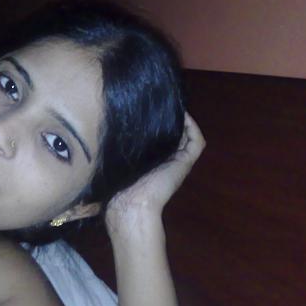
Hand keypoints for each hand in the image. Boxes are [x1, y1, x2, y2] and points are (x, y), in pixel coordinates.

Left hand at [105, 113, 205, 236]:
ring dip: (184, 121)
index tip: (153, 108)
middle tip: (164, 103)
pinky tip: (183, 115)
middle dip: (172, 119)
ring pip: (189, 137)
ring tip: (174, 106)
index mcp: (154, 159)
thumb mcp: (121, 159)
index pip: (162, 137)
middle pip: (177, 135)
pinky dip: (193, 128)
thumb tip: (108, 127)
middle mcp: (168, 159)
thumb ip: (122, 147)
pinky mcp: (185, 163)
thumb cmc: (120, 183)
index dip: (161, 123)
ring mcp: (179, 161)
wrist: (131, 202)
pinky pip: (197, 142)